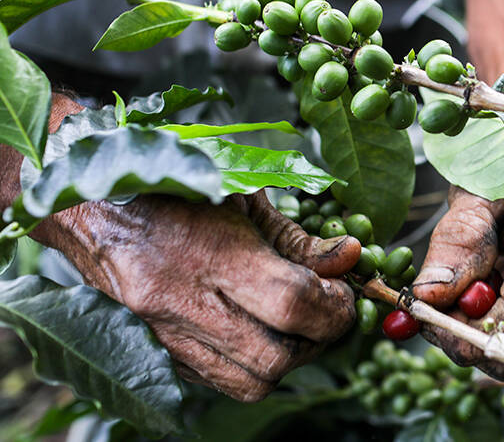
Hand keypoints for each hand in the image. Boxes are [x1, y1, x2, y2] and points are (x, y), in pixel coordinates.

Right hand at [14, 94, 362, 401]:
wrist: (86, 207)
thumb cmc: (169, 189)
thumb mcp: (239, 197)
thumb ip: (297, 237)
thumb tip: (349, 259)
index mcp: (207, 252)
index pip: (292, 303)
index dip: (333, 306)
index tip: (342, 295)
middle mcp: (180, 302)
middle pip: (275, 358)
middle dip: (317, 341)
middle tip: (325, 314)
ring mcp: (162, 335)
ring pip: (248, 383)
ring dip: (287, 361)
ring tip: (292, 326)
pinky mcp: (155, 353)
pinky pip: (218, 382)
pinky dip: (249, 364)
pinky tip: (253, 330)